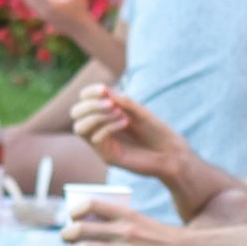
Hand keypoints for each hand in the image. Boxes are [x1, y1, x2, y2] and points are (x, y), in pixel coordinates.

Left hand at [61, 194, 189, 245]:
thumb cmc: (166, 238)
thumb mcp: (144, 221)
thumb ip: (123, 223)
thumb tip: (95, 226)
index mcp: (129, 214)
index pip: (92, 204)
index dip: (76, 210)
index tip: (72, 216)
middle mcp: (126, 231)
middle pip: (83, 229)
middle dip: (67, 234)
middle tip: (64, 237)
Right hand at [67, 83, 189, 189]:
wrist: (171, 154)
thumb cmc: (157, 131)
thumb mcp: (139, 111)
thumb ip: (122, 102)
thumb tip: (104, 90)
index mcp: (106, 115)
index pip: (84, 101)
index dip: (89, 92)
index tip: (103, 89)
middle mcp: (100, 128)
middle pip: (76, 113)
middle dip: (90, 104)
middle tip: (110, 103)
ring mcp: (102, 143)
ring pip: (79, 127)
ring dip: (96, 115)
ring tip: (118, 112)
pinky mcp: (108, 156)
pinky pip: (95, 138)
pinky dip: (108, 126)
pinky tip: (124, 122)